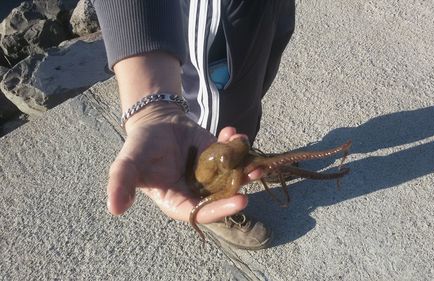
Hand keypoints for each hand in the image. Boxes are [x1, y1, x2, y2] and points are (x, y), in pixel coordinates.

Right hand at [106, 102, 252, 222]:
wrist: (156, 122)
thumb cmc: (140, 145)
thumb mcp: (127, 164)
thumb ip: (121, 184)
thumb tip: (114, 209)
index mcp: (176, 201)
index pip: (199, 212)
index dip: (218, 209)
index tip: (240, 201)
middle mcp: (196, 192)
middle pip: (222, 196)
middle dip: (240, 187)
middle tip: (255, 174)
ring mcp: (210, 175)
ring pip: (232, 177)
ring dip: (246, 168)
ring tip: (256, 160)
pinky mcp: (218, 158)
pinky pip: (232, 156)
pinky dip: (237, 146)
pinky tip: (234, 134)